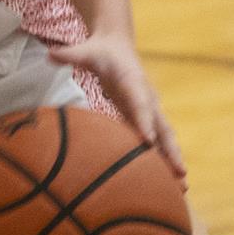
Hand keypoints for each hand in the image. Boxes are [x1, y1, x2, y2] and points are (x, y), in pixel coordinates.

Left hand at [49, 33, 187, 184]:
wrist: (118, 45)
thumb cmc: (100, 50)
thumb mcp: (85, 50)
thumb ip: (70, 54)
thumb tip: (51, 55)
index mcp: (133, 80)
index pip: (140, 103)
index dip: (144, 121)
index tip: (147, 141)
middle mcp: (146, 97)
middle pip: (162, 126)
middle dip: (171, 149)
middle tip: (180, 174)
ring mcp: (149, 109)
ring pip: (164, 137)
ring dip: (172, 161)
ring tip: (183, 189)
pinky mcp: (144, 118)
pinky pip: (156, 141)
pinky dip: (162, 160)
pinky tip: (165, 182)